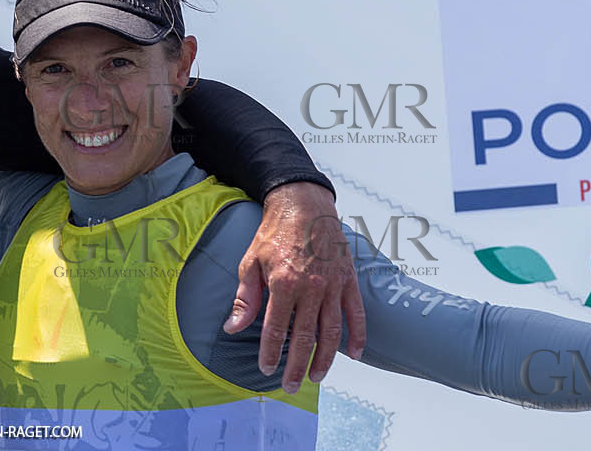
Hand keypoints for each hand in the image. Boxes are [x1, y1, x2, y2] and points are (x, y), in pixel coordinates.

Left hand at [224, 181, 365, 391]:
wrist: (304, 205)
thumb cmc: (274, 233)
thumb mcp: (250, 261)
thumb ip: (245, 297)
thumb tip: (233, 327)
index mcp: (283, 283)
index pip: (275, 329)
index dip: (270, 352)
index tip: (266, 369)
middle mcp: (310, 288)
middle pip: (305, 337)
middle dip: (297, 366)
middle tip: (291, 386)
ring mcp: (333, 285)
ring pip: (332, 332)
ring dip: (325, 358)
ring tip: (316, 376)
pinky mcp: (349, 280)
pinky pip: (356, 314)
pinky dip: (357, 336)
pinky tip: (355, 355)